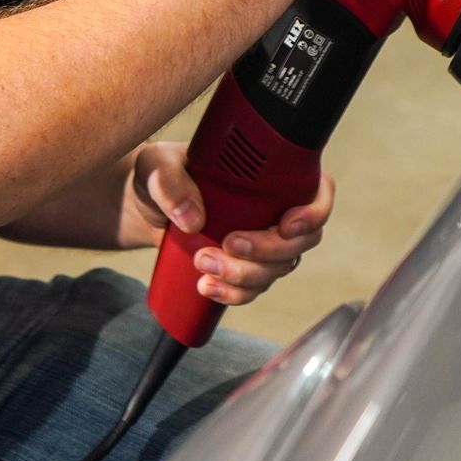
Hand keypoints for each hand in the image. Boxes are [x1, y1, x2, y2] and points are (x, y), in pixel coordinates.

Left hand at [124, 143, 335, 307]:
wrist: (143, 206)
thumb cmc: (159, 175)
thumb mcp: (157, 166)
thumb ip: (168, 182)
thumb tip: (193, 218)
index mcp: (270, 174)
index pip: (316, 191)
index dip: (314, 212)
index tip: (286, 224)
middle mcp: (274, 208)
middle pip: (300, 241)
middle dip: (267, 251)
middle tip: (230, 244)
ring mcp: (262, 240)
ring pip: (276, 269)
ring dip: (244, 275)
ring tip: (204, 264)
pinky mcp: (243, 265)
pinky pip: (253, 289)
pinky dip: (234, 294)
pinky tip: (207, 287)